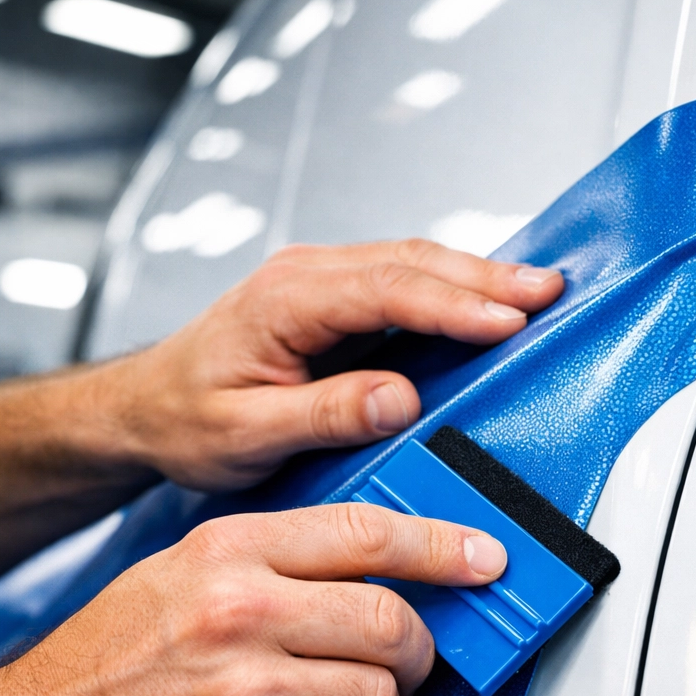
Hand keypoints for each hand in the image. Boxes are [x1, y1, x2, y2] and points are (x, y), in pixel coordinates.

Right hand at [0, 504, 507, 695]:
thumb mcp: (183, 572)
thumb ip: (277, 559)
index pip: (366, 534)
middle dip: (419, 648)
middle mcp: (242, 616)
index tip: (485, 557)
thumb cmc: (109, 656)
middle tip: (413, 658)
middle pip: (391, 622)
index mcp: (229, 554)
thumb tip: (375, 564)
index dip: (441, 545)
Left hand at [111, 239, 563, 489]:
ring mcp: (317, 281)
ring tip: (536, 289)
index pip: (384, 289)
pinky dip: (450, 286)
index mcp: (283, 301)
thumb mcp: (243, 433)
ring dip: (476, 275)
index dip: (453, 305)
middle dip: (485, 276)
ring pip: (411, 262)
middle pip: (410, 261)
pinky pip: (400, 279)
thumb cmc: (185, 420)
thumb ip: (321, 414)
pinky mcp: (330, 299)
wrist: (146, 406)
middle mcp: (304, 277)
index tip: (510, 321)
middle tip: (549, 291)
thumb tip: (399, 398)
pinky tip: (484, 297)